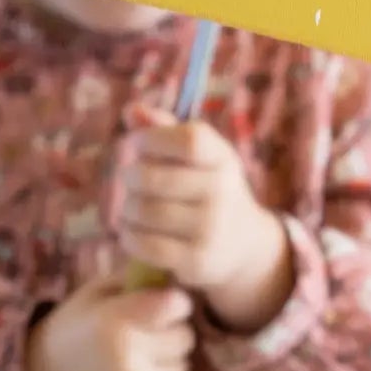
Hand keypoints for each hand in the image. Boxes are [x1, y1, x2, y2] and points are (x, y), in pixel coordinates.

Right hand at [25, 275, 195, 370]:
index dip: (176, 304)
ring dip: (168, 361)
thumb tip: (176, 276)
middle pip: (185, 337)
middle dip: (172, 333)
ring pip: (183, 366)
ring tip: (138, 360)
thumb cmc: (73, 330)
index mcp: (115, 319)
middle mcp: (127, 355)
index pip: (176, 305)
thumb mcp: (94, 294)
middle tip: (148, 336)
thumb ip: (134, 281)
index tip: (166, 306)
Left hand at [115, 110, 295, 334]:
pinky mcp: (197, 260)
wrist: (243, 246)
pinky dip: (129, 235)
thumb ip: (163, 129)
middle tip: (131, 179)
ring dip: (128, 208)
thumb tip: (131, 109)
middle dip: (130, 175)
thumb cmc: (207, 188)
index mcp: (222, 158)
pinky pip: (144, 244)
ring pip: (144, 211)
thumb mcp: (197, 156)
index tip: (136, 142)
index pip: (189, 140)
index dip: (152, 138)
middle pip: (153, 177)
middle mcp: (222, 191)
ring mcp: (211, 228)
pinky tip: (132, 230)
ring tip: (133, 207)